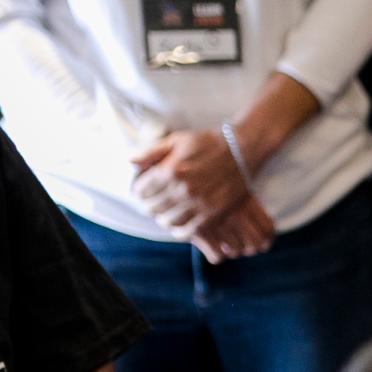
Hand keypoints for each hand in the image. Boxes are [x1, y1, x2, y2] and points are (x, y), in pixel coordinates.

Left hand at [128, 129, 254, 240]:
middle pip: (152, 208)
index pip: (141, 191)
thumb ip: (151, 152)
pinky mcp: (212, 213)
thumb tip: (129, 162)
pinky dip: (179, 230)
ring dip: (163, 217)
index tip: (144, 189)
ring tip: (165, 212)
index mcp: (170, 171)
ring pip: (168, 221)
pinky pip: (188, 230)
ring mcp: (198, 203)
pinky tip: (178, 224)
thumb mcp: (177, 140)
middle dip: (149, 205)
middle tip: (154, 201)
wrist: (242, 149)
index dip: (139, 190)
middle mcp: (182, 189)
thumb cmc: (208, 142)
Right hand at [189, 196, 275, 263]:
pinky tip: (214, 246)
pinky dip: (217, 254)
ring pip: (236, 251)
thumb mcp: (232, 191)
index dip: (267, 240)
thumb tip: (265, 246)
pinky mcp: (200, 232)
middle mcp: (234, 212)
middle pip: (255, 244)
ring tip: (226, 243)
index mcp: (245, 200)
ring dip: (233, 250)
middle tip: (244, 246)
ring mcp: (218, 222)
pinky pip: (218, 256)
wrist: (175, 186)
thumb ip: (250, 211)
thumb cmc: (209, 190)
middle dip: (250, 248)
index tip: (264, 244)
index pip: (268, 229)